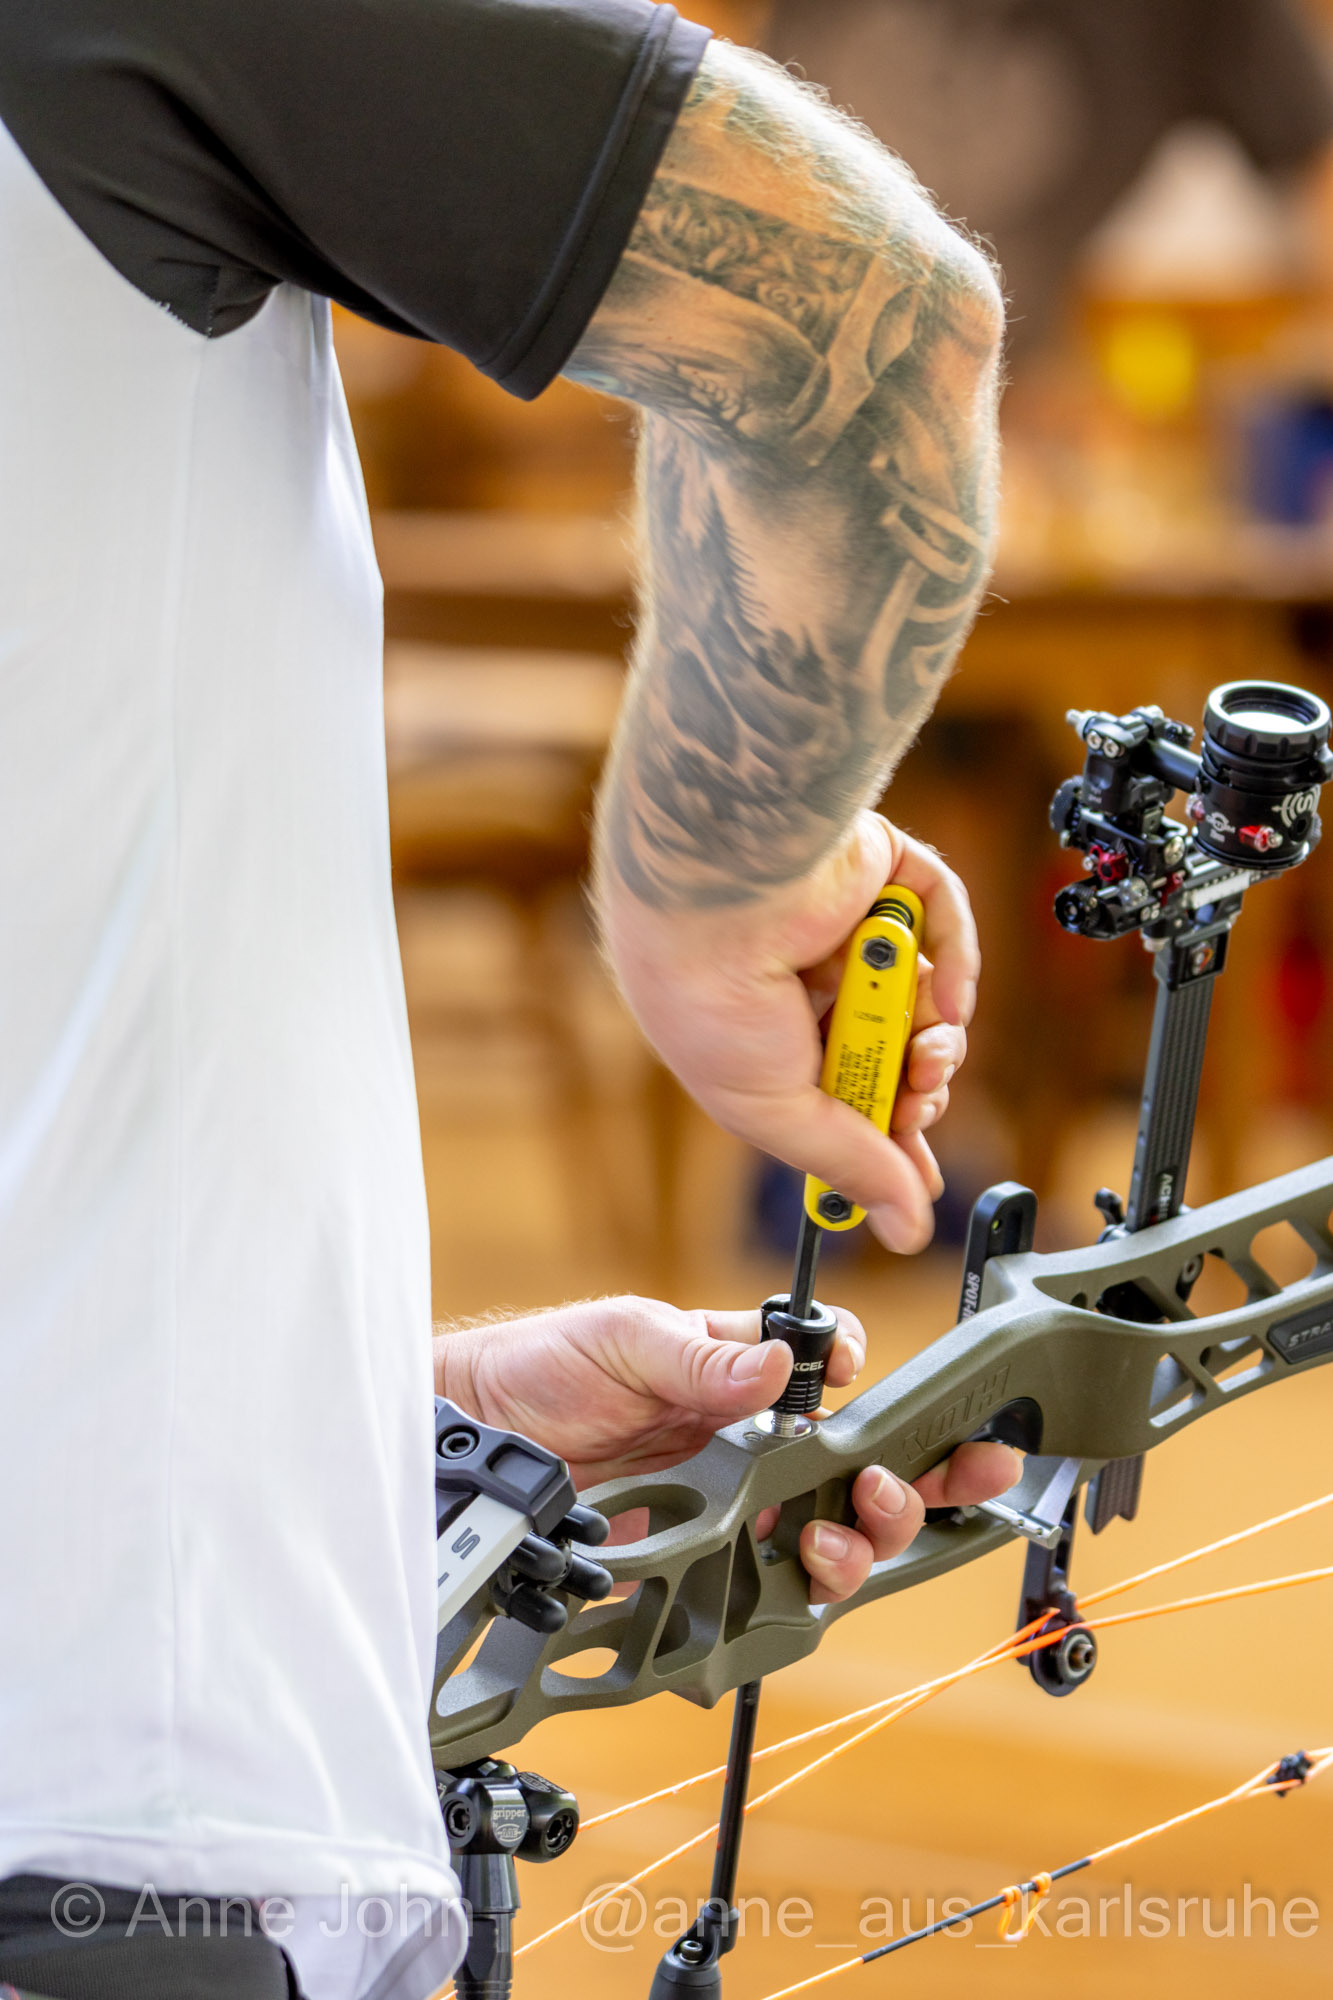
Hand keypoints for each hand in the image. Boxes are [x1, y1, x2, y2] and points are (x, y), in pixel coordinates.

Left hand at [435, 1295, 1018, 1604]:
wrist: (479, 1437)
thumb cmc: (547, 1366)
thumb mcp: (625, 1337)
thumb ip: (702, 1354)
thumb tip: (777, 1366)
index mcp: (744, 1371)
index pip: (833, 1369)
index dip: (865, 1376)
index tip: (860, 1381)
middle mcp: (753, 1441)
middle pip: (863, 1463)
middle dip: (912, 1475)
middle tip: (896, 1481)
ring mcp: (735, 1505)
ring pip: (837, 1531)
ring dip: (864, 1535)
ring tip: (840, 1529)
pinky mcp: (707, 1564)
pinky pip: (776, 1586)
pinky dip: (806, 1588)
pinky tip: (801, 1571)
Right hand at [597, 809, 978, 1253]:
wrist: (716, 901)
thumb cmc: (712, 1003)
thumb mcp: (779, 1113)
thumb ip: (851, 1166)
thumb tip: (906, 1230)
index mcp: (769, 1039)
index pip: (846, 1096)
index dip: (888, 1136)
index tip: (920, 1175)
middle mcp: (808, 984)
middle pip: (895, 1051)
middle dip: (916, 1089)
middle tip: (916, 1100)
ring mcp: (846, 926)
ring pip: (925, 995)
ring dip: (937, 1037)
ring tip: (926, 1050)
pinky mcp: (880, 873)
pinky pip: (942, 917)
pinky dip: (959, 962)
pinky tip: (948, 999)